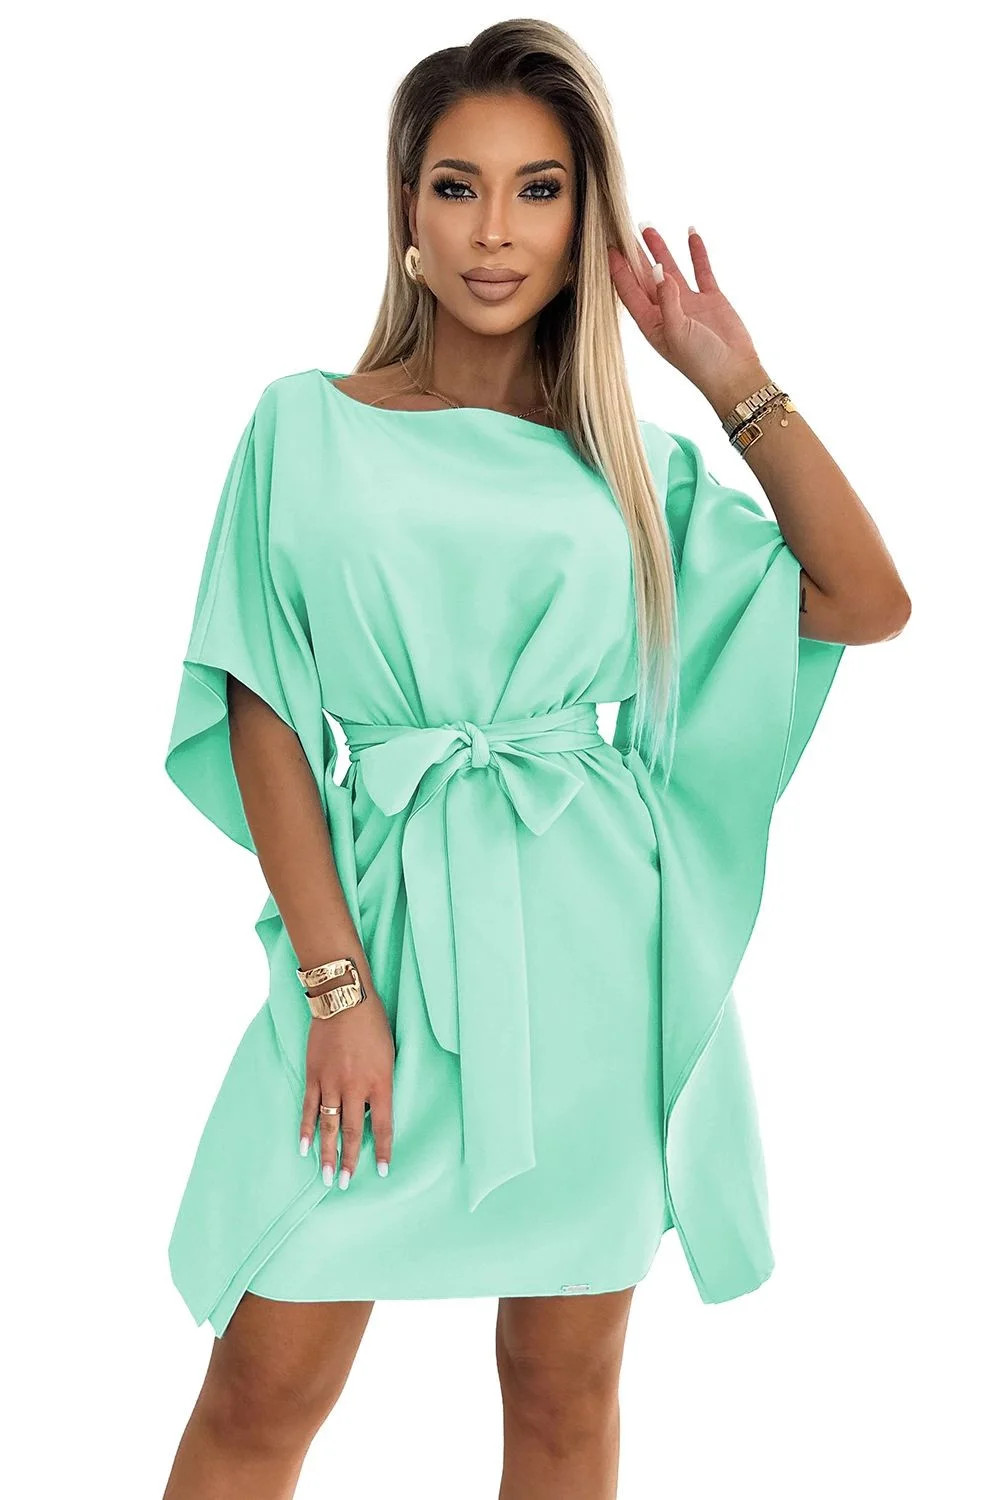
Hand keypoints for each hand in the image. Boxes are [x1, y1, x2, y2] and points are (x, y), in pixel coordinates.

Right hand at [299, 990, 395, 1188]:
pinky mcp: (313, 1075)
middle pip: (354, 1132)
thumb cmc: (373, 1024)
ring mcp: (331, 1082)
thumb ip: (381, 1084)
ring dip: (328, 1153)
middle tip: (347, 1184)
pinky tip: (304, 1148)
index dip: (384, 1150)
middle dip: (351, 1160)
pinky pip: (308, 1108)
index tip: (384, 1171)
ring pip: (329, 1125)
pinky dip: (305, 1129)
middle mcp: (355, 1087)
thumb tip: (371, 1111)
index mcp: (380, 1082)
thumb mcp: (388, 1055)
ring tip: (327, 1176)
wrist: (344, 1000)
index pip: (384, 1125)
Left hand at [609, 226, 765, 405]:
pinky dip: (696, 253)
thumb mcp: (677, 332)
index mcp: (651, 323)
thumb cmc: (700, 362)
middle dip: (634, 255)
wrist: (734, 372)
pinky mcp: (710, 299)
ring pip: (670, 269)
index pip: (629, 291)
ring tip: (647, 227)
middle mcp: (666, 311)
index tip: (609, 247)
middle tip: (622, 229)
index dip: (619, 270)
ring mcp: (688, 303)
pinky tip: (691, 233)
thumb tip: (659, 271)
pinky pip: (701, 270)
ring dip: (660, 249)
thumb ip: (667, 301)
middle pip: (645, 276)